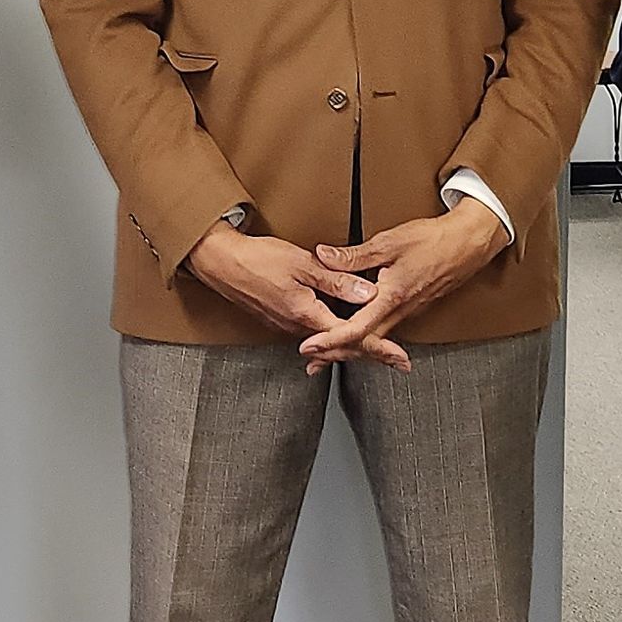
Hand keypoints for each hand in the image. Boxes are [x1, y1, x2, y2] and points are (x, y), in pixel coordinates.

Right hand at [185, 223, 388, 357]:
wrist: (221, 263)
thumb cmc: (258, 260)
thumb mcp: (303, 264)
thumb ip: (337, 279)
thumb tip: (368, 292)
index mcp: (307, 315)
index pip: (351, 337)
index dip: (379, 348)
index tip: (400, 358)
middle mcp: (298, 327)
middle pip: (342, 347)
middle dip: (372, 354)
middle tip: (398, 361)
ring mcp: (288, 326)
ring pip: (329, 342)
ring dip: (353, 346)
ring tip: (379, 350)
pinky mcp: (281, 320)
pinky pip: (314, 335)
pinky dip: (333, 339)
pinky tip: (341, 338)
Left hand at [300, 201, 507, 372]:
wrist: (469, 243)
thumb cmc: (434, 240)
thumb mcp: (389, 243)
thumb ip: (355, 255)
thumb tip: (324, 256)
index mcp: (392, 297)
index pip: (356, 329)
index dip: (330, 341)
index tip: (310, 347)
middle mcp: (401, 311)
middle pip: (364, 342)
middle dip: (336, 354)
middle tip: (312, 362)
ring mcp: (409, 312)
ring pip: (376, 338)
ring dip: (351, 348)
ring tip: (327, 355)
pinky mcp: (413, 307)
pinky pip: (386, 329)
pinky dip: (367, 336)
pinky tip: (358, 334)